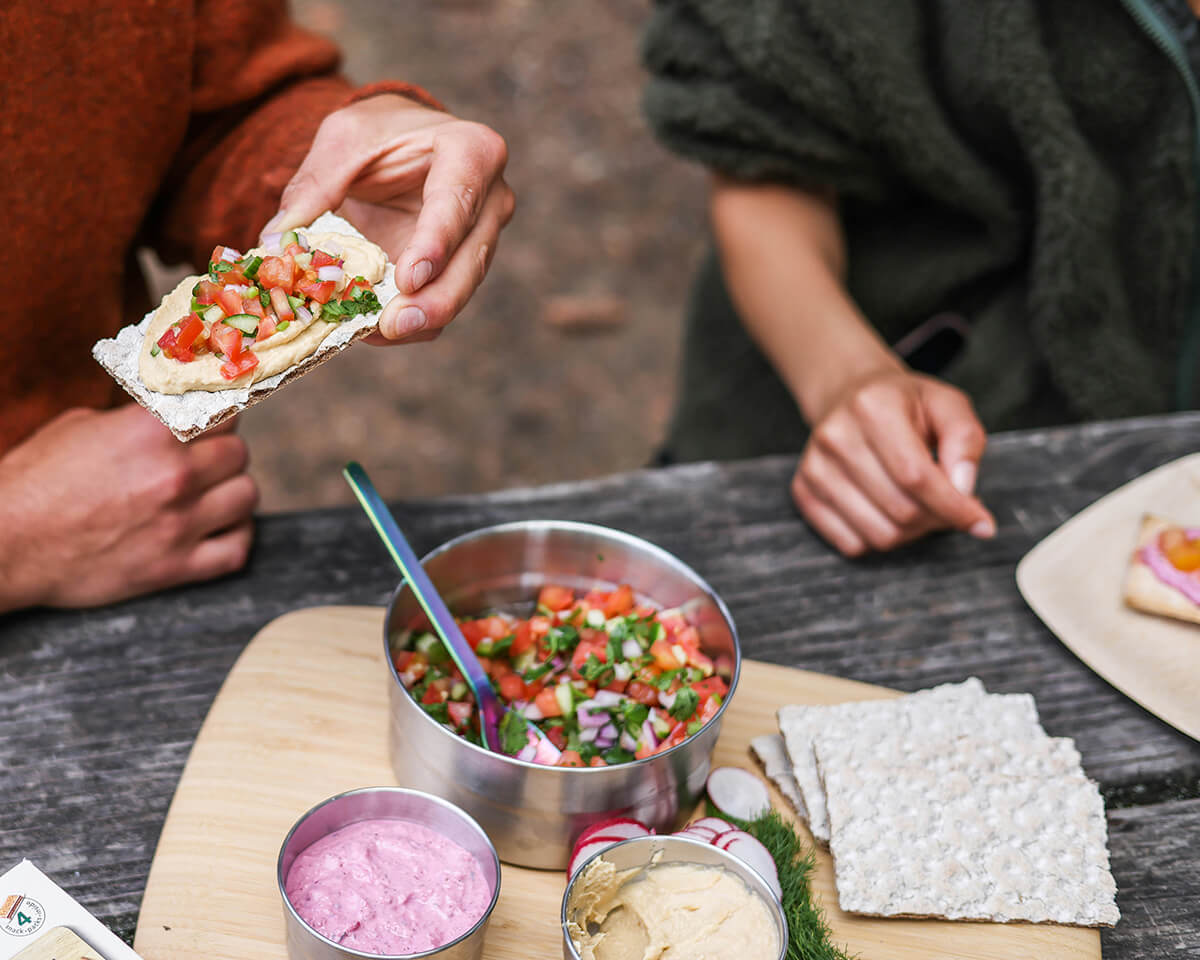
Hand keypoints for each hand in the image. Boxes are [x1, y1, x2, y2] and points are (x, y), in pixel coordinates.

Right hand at [0, 406, 256, 611]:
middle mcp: (174, 474)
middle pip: (239, 453)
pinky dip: (234, 537)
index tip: (215, 419)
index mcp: (152, 430)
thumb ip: (140, 418)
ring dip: (231, 492)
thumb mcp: (83, 426)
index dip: (218, 414)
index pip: (222, 409)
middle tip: (203, 460)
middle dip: (222, 453)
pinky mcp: (175, 567)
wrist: (6, 544)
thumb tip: (177, 410)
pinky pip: (237, 548)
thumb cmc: (36, 481)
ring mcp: (178, 523)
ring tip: (209, 494)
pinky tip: (217, 529)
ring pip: (246, 496)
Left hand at [264, 95, 514, 343]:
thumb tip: (277, 240)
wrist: (401, 148)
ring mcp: (481, 241)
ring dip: (421, 319)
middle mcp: (490, 201)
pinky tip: (373, 330)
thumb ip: (316, 184)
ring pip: (462, 290)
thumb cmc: (378, 136)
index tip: (409, 279)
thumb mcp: (342, 140)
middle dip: (436, 299)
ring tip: (377, 332)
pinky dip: (411, 325)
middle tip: (396, 325)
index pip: (458, 201)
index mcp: (472, 151)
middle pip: (471, 259)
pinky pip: (443, 307)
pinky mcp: (461, 272)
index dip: (436, 242)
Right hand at [791, 370, 995, 555]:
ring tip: (920, 507)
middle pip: (900, 510)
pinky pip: (851, 544)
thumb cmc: (904, 404)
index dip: (954, 507)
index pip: (916, 476)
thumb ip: (965, 441)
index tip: (980, 522)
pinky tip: (889, 512)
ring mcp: (814, 467)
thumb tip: (964, 491)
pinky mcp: (803, 492)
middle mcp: (835, 436)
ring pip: (878, 534)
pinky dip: (879, 538)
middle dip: (936, 520)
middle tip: (949, 508)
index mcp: (872, 406)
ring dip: (911, 533)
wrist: (849, 395)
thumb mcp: (947, 405)